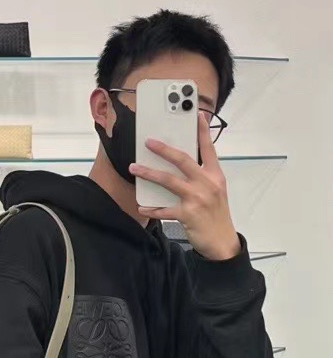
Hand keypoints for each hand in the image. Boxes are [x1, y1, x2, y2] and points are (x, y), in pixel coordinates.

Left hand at [129, 112, 241, 260]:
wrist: (222, 242)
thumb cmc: (216, 214)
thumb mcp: (215, 191)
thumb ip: (202, 176)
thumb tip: (179, 165)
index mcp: (215, 175)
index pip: (208, 149)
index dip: (202, 131)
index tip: (196, 114)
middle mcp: (207, 184)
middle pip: (183, 160)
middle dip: (164, 149)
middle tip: (149, 142)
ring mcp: (197, 199)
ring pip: (169, 181)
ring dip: (149, 173)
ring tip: (134, 168)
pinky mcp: (187, 214)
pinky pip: (164, 209)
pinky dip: (152, 208)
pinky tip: (142, 207)